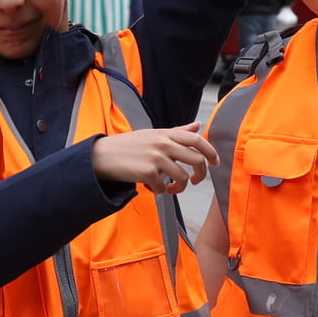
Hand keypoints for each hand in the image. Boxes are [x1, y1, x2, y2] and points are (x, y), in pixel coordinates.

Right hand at [92, 124, 217, 192]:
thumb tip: (197, 125)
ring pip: (183, 178)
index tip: (216, 162)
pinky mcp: (148, 172)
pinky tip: (149, 187)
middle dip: (201, 175)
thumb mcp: (153, 134)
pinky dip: (158, 191)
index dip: (211, 152)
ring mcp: (156, 158)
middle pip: (197, 161)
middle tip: (195, 181)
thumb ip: (177, 132)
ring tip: (168, 188)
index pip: (197, 140)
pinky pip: (163, 187)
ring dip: (178, 188)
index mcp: (166, 134)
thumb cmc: (128, 146)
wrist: (101, 156)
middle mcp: (163, 143)